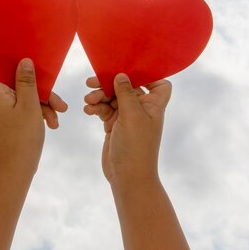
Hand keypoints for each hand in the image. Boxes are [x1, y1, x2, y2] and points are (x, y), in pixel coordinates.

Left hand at [0, 58, 67, 175]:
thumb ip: (27, 81)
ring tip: (59, 116)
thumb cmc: (20, 139)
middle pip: (13, 81)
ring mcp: (0, 111)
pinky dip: (37, 113)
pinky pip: (22, 108)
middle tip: (57, 100)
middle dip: (37, 87)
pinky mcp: (7, 121)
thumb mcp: (30, 106)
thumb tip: (24, 61)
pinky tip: (53, 123)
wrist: (13, 172)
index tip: (9, 51)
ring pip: (22, 96)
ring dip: (42, 103)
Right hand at [83, 73, 171, 187]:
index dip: (149, 76)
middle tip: (91, 82)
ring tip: (89, 100)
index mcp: (153, 105)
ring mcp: (127, 117)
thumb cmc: (136, 147)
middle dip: (110, 84)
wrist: (127, 177)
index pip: (160, 84)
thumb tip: (122, 74)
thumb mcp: (131, 115)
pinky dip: (96, 107)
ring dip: (99, 96)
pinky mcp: (114, 125)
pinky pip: (104, 109)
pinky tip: (88, 110)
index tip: (130, 72)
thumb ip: (126, 93)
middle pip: (127, 87)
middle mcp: (142, 109)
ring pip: (112, 98)